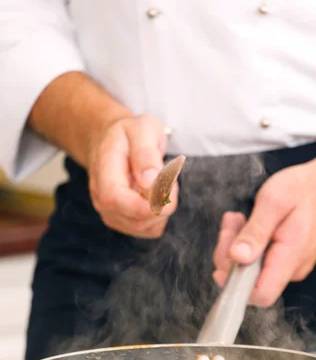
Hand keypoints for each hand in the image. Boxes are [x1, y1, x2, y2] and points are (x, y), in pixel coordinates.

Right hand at [88, 114, 177, 237]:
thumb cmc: (128, 133)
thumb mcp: (142, 129)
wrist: (111, 141)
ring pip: (145, 228)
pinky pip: (149, 230)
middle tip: (169, 178)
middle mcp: (101, 199)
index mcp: (103, 173)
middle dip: (162, 204)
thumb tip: (150, 182)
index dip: (147, 201)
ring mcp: (111, 213)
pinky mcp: (124, 222)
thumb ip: (145, 154)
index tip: (168, 185)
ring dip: (163, 209)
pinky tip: (156, 196)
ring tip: (161, 183)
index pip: (116, 200)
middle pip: (135, 220)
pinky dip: (161, 215)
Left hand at [213, 145, 315, 305]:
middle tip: (231, 223)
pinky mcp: (287, 259)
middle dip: (230, 255)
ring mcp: (290, 266)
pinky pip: (260, 260)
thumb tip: (237, 258)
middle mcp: (292, 269)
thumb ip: (255, 232)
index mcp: (291, 258)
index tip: (226, 255)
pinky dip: (248, 243)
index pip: (261, 295)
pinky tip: (247, 223)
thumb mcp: (274, 202)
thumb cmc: (306, 189)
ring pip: (252, 269)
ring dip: (237, 246)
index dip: (236, 284)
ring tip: (238, 218)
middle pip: (250, 282)